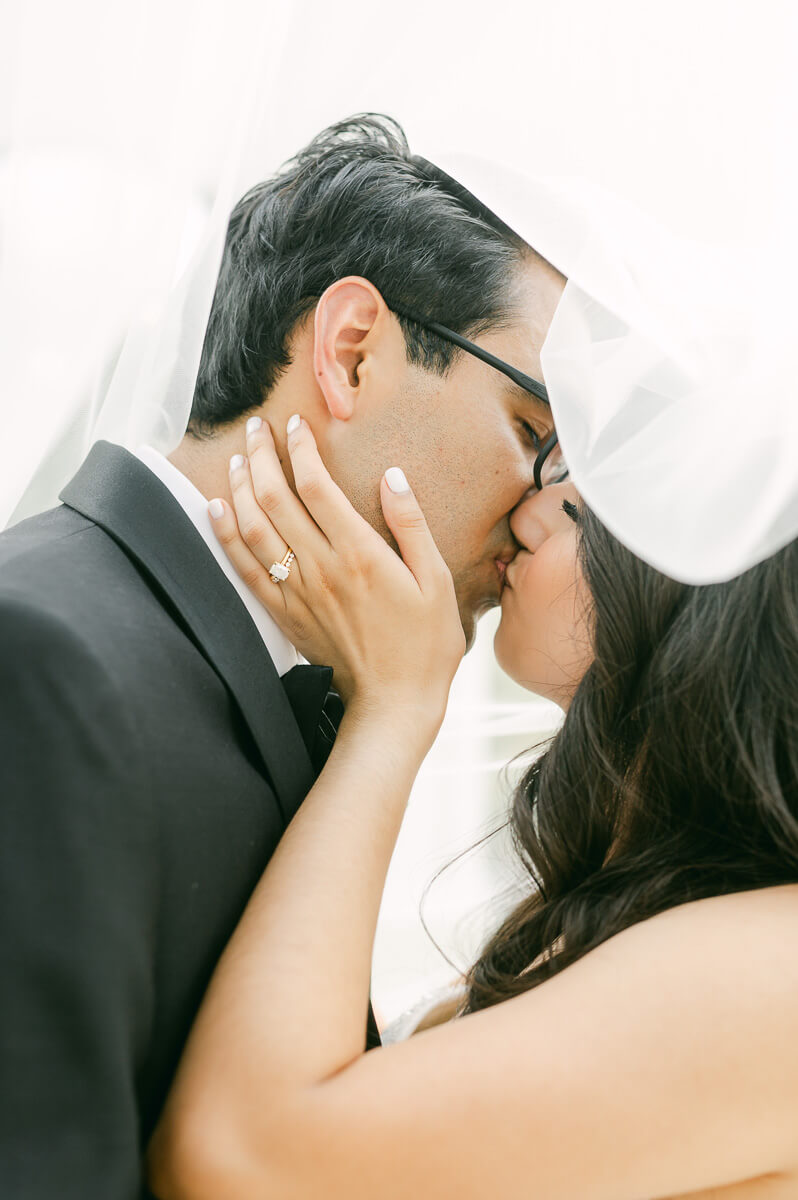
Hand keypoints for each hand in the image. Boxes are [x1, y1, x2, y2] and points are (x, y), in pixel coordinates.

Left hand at [209, 416, 465, 726]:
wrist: (394, 704)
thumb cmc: (424, 645)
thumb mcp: (436, 581)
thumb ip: (411, 526)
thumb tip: (393, 477)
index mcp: (360, 554)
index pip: (316, 486)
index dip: (300, 449)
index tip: (296, 425)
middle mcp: (321, 568)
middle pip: (275, 498)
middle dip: (261, 455)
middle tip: (257, 428)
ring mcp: (298, 593)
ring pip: (254, 528)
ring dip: (239, 487)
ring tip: (236, 458)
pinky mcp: (285, 615)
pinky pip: (245, 570)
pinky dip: (226, 537)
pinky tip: (216, 511)